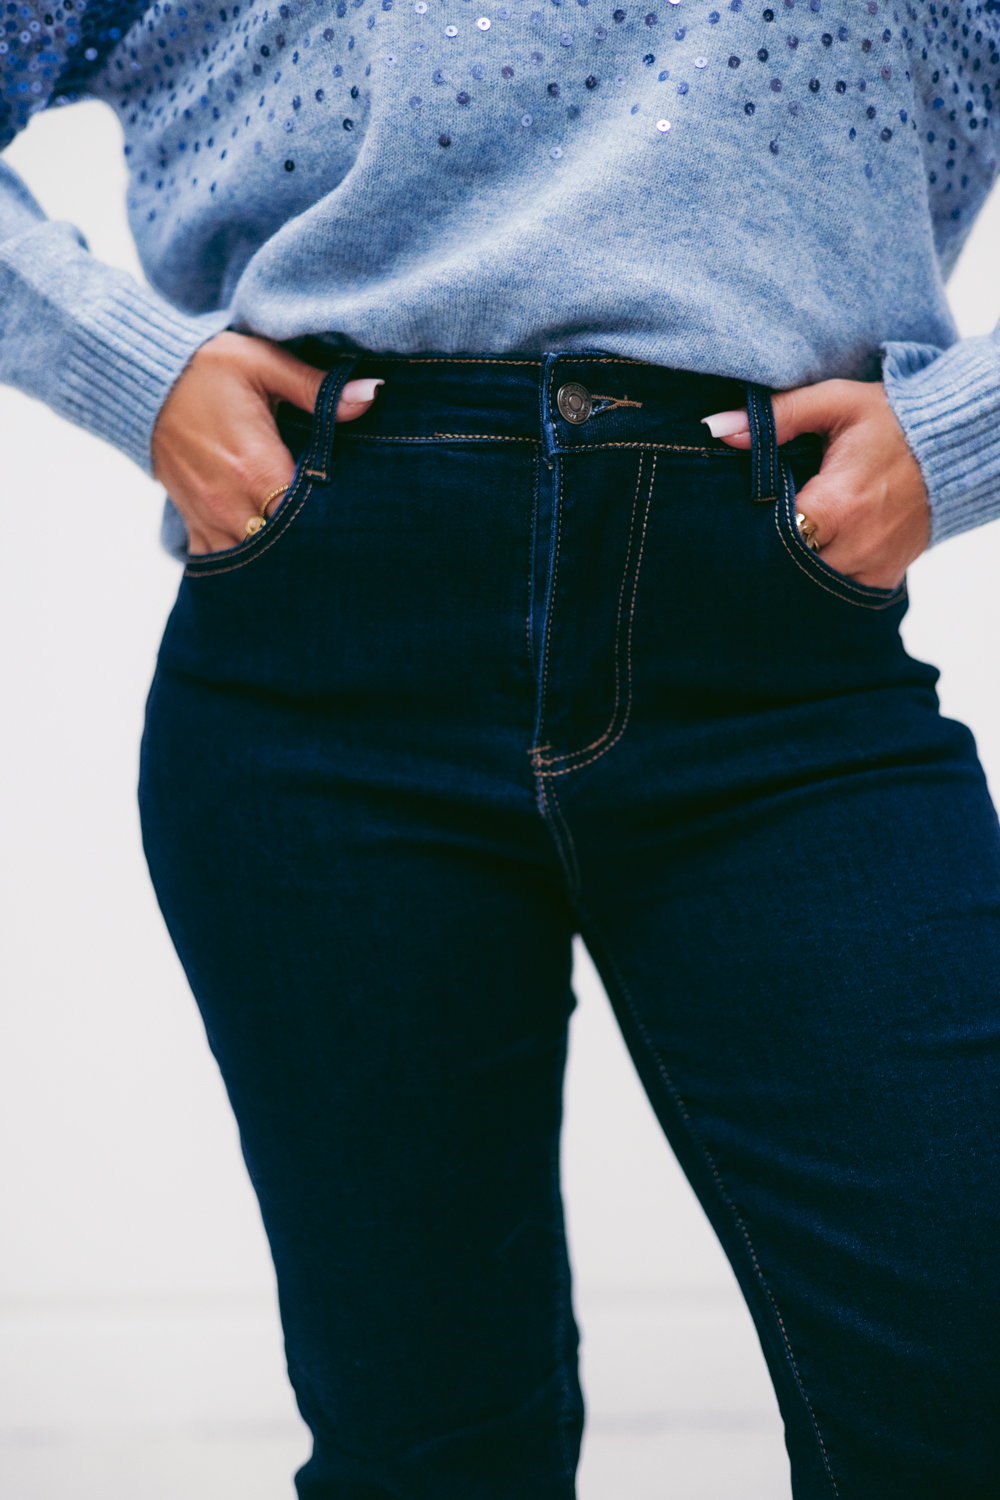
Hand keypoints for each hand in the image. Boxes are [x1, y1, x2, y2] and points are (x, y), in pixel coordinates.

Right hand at [151, 331, 381, 554]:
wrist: (144, 377)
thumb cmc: (208, 367)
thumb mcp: (264, 364)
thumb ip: (317, 388)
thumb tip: (372, 393)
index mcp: (256, 467)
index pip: (304, 519)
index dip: (330, 524)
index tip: (353, 522)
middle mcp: (231, 501)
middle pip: (281, 548)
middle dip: (308, 548)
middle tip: (337, 545)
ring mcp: (209, 516)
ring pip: (250, 563)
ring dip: (276, 560)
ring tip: (306, 555)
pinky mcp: (193, 520)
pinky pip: (215, 562)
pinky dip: (240, 565)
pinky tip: (265, 563)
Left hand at [701, 380, 929, 589]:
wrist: (954, 446)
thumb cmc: (892, 420)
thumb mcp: (835, 403)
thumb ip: (777, 416)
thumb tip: (717, 428)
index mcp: (836, 506)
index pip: (772, 538)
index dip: (752, 530)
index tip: (742, 516)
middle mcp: (855, 547)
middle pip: (788, 567)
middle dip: (769, 551)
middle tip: (759, 530)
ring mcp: (871, 568)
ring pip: (810, 583)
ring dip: (796, 564)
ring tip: (790, 536)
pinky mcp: (884, 579)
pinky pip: (840, 588)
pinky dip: (824, 571)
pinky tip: (819, 547)